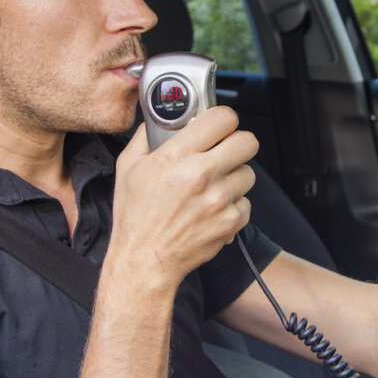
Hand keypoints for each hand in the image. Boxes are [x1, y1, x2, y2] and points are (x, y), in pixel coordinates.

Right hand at [105, 106, 258, 291]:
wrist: (145, 260)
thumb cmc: (135, 217)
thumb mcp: (128, 167)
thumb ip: (145, 137)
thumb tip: (160, 120)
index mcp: (176, 155)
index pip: (223, 118)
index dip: (223, 119)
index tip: (219, 126)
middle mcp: (201, 175)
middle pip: (247, 142)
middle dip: (237, 144)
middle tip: (225, 151)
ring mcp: (219, 199)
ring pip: (248, 173)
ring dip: (234, 177)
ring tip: (213, 186)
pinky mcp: (230, 221)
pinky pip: (246, 203)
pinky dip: (233, 206)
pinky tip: (213, 210)